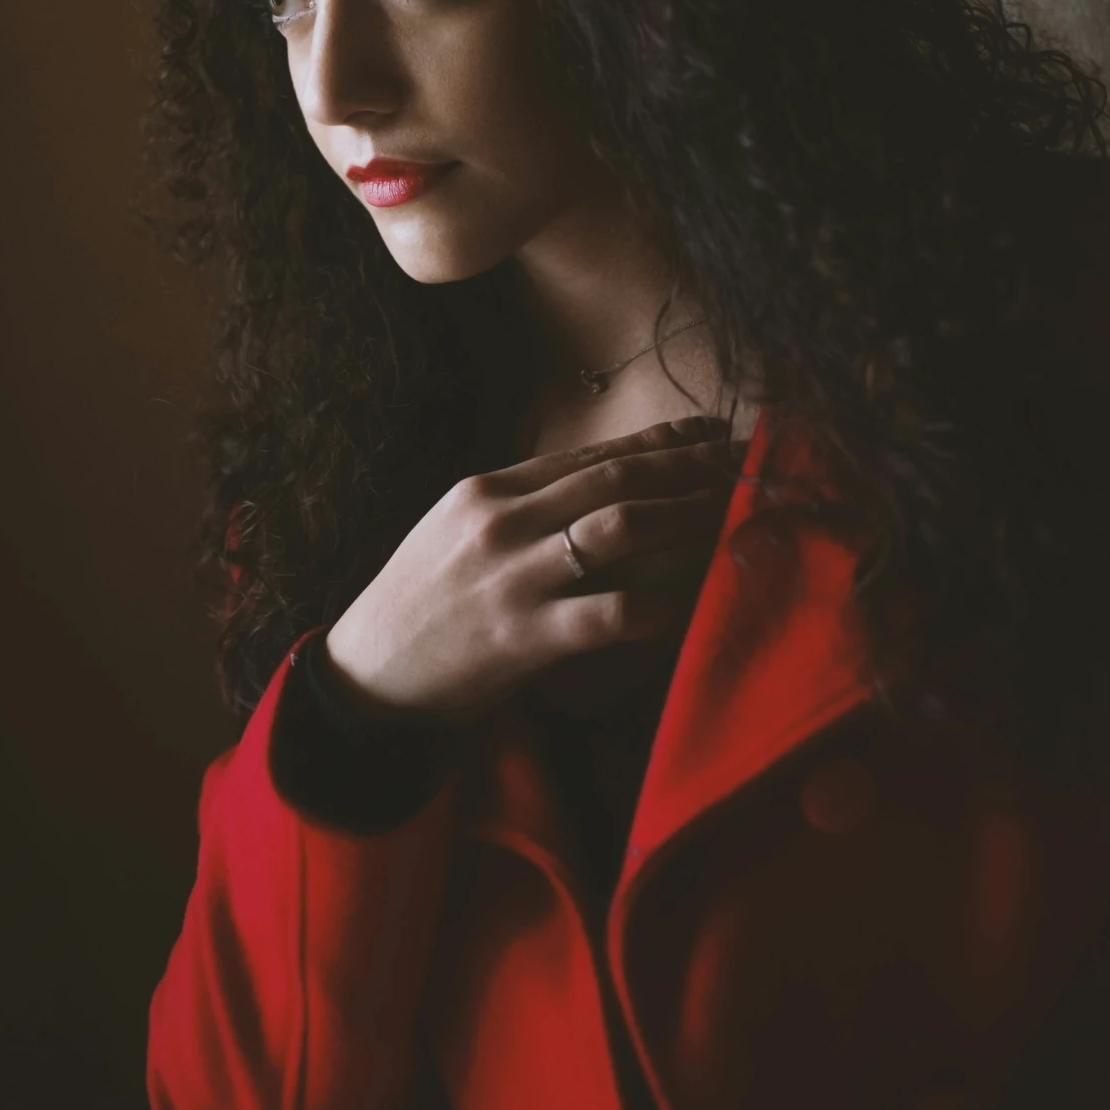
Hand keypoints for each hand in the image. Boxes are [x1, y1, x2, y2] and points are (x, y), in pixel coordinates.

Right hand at [323, 416, 743, 722]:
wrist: (367, 677)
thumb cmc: (419, 605)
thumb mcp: (456, 533)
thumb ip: (518, 506)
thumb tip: (597, 487)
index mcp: (485, 490)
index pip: (588, 455)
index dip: (657, 440)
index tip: (707, 432)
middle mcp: (501, 523)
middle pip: (614, 479)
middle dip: (686, 465)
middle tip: (742, 460)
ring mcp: (513, 579)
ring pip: (619, 528)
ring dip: (683, 513)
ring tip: (730, 510)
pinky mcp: (523, 638)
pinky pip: (609, 615)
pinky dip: (658, 608)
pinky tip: (692, 603)